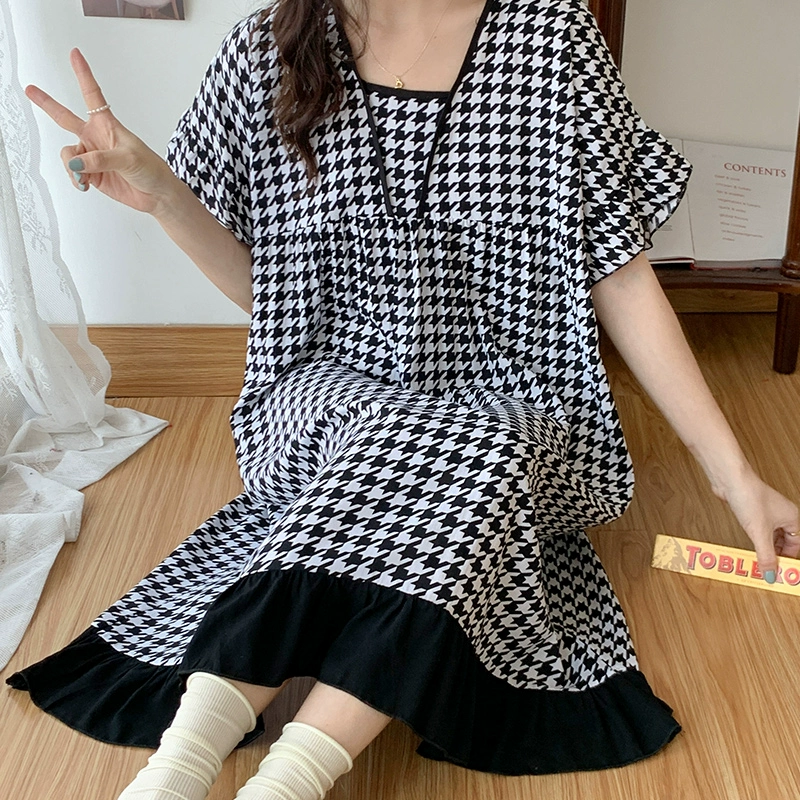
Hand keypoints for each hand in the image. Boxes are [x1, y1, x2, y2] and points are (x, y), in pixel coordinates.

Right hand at [25, 47, 178, 214]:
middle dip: (46, 104)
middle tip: (30, 89)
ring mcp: (92, 156)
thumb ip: (99, 159)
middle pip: (65, 118)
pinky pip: (73, 173)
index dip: (83, 74)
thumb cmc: (151, 169)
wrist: (157, 194)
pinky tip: (85, 183)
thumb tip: (77, 163)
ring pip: (68, 154)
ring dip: (72, 166)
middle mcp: (96, 137)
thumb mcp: (128, 158)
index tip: (75, 54)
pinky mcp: (91, 174)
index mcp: (107, 125)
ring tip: (85, 175)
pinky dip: (76, 179)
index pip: (92, 95)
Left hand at [719, 470, 799, 581]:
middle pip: (784, 542)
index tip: (779, 573)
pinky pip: (758, 530)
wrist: (730, 480)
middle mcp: (783, 515)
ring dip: (765, 548)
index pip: (796, 546)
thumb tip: (771, 574)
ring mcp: (768, 512)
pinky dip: (755, 540)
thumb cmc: (749, 497)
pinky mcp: (753, 511)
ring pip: (771, 537)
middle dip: (776, 555)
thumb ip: (766, 556)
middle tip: (768, 570)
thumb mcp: (759, 533)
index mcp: (792, 518)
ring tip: (758, 562)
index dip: (788, 559)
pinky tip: (749, 547)